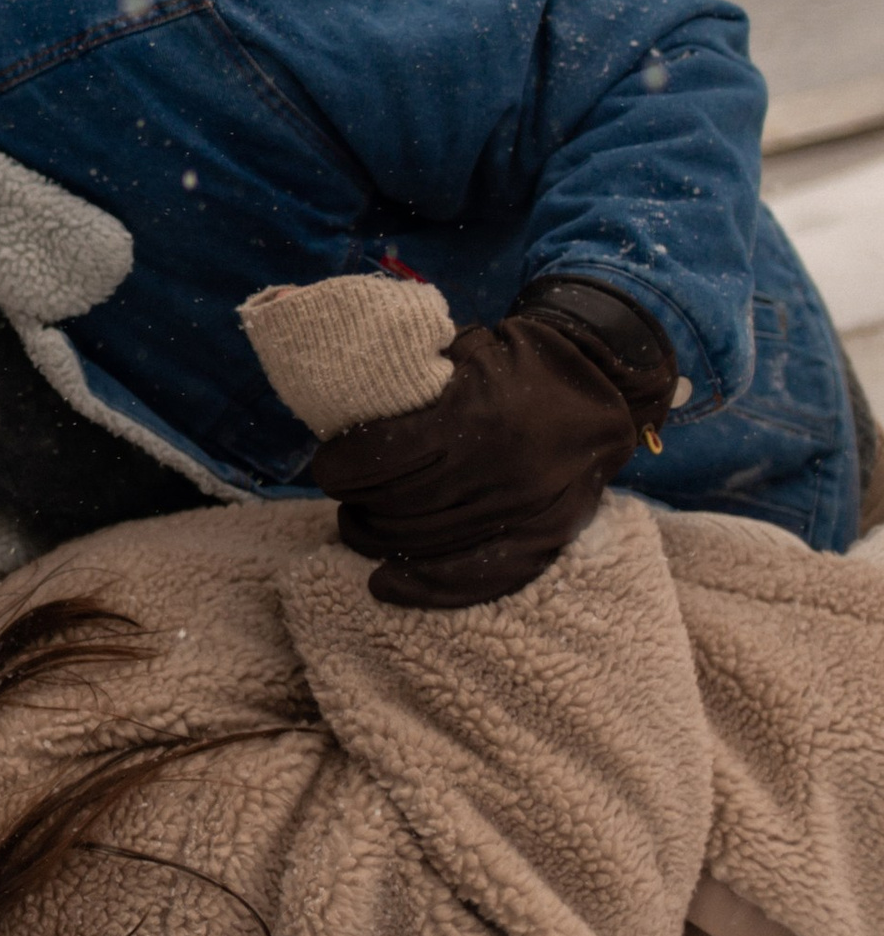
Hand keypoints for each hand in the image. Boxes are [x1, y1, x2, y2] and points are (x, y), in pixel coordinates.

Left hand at [312, 285, 674, 609]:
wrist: (605, 381)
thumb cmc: (521, 361)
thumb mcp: (468, 349)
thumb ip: (416, 378)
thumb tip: (348, 399)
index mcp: (475, 418)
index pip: (384, 458)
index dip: (343, 467)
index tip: (329, 465)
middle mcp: (500, 471)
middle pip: (400, 504)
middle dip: (356, 502)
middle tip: (342, 495)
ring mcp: (525, 510)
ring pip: (428, 541)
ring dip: (378, 538)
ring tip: (358, 524)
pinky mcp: (545, 536)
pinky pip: (480, 576)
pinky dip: (428, 587)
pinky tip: (386, 584)